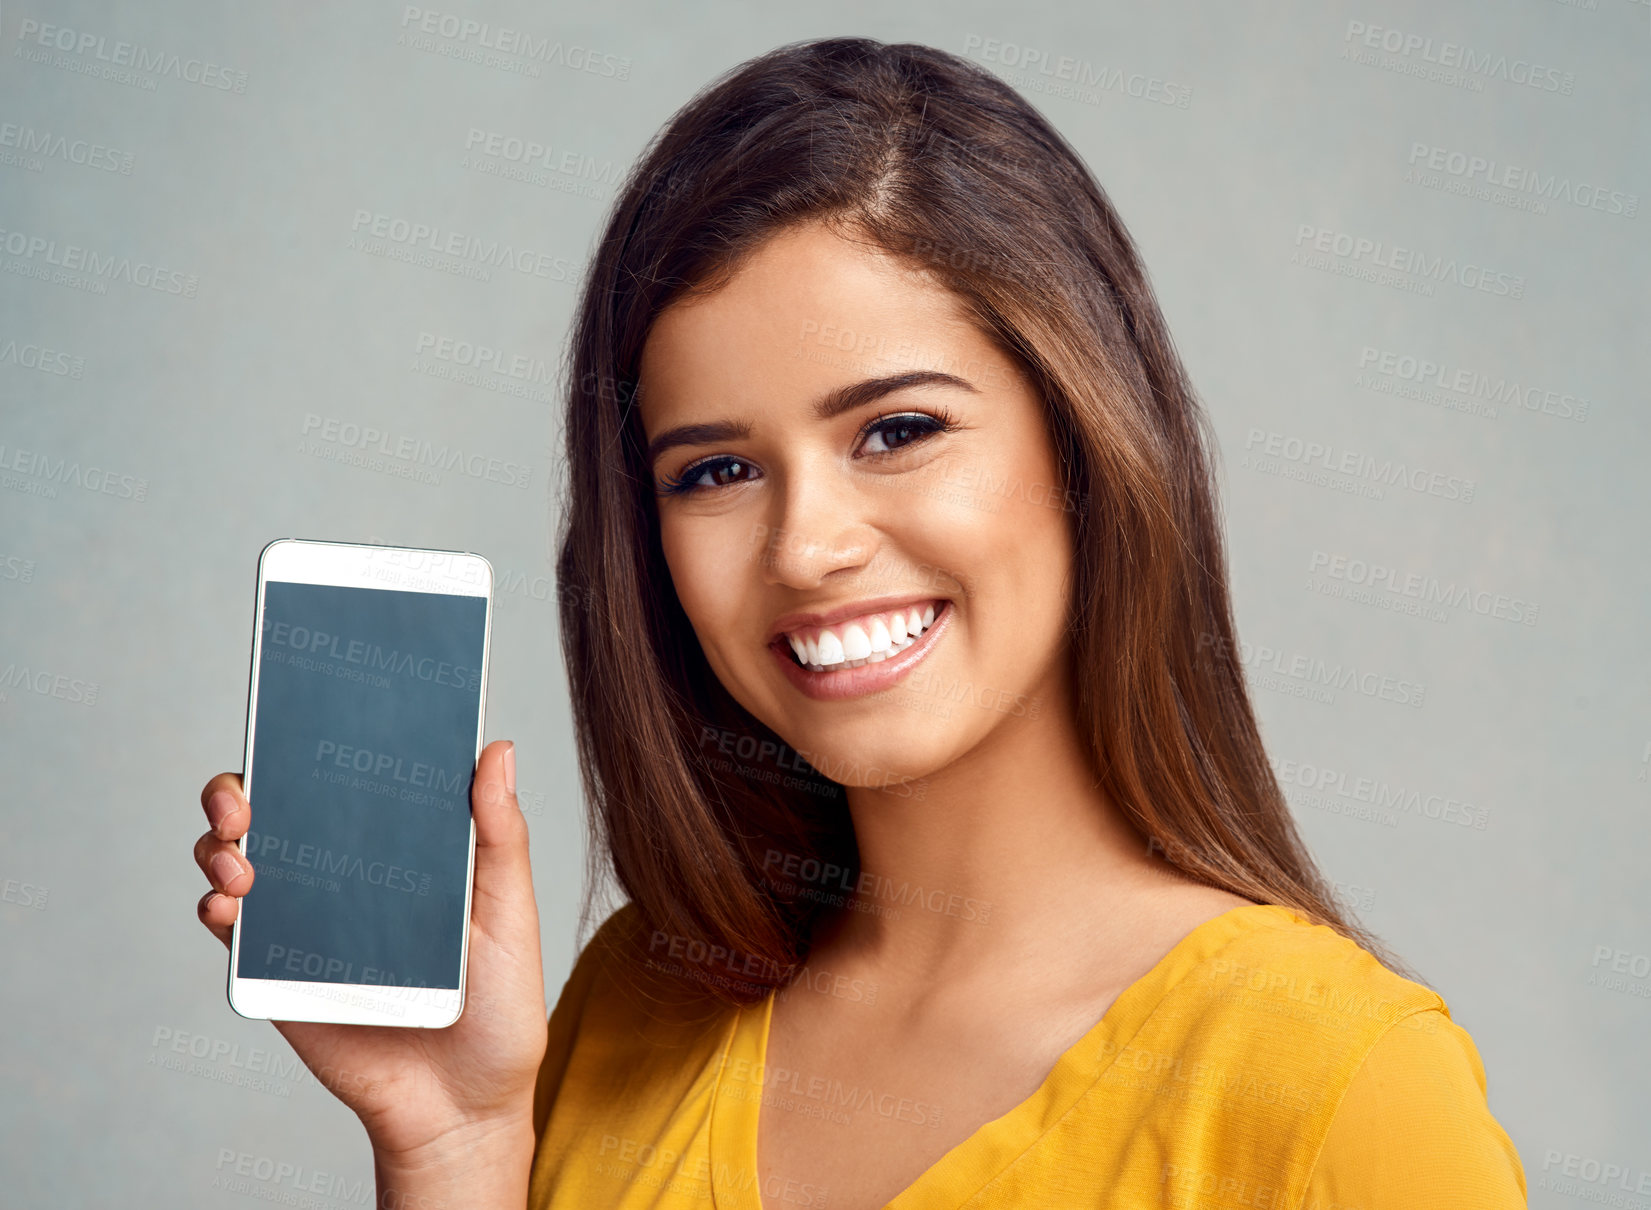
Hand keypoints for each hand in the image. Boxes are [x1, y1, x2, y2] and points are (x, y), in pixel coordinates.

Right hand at [195, 740, 547, 1160]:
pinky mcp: (279, 971)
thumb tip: (495, 748)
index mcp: (400, 848)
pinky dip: (217, 908)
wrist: (463, 1107)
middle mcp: (345, 872)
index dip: (318, 737)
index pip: (349, 777)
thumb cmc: (498, 1009)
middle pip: (277, 807)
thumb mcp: (509, 916)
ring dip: (221, 843)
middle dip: (242, 786)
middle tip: (247, 798)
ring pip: (238, 857)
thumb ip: (498, 837)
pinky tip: (231, 906)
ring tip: (242, 858)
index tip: (302, 710)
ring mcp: (307, 918)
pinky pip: (231, 929)